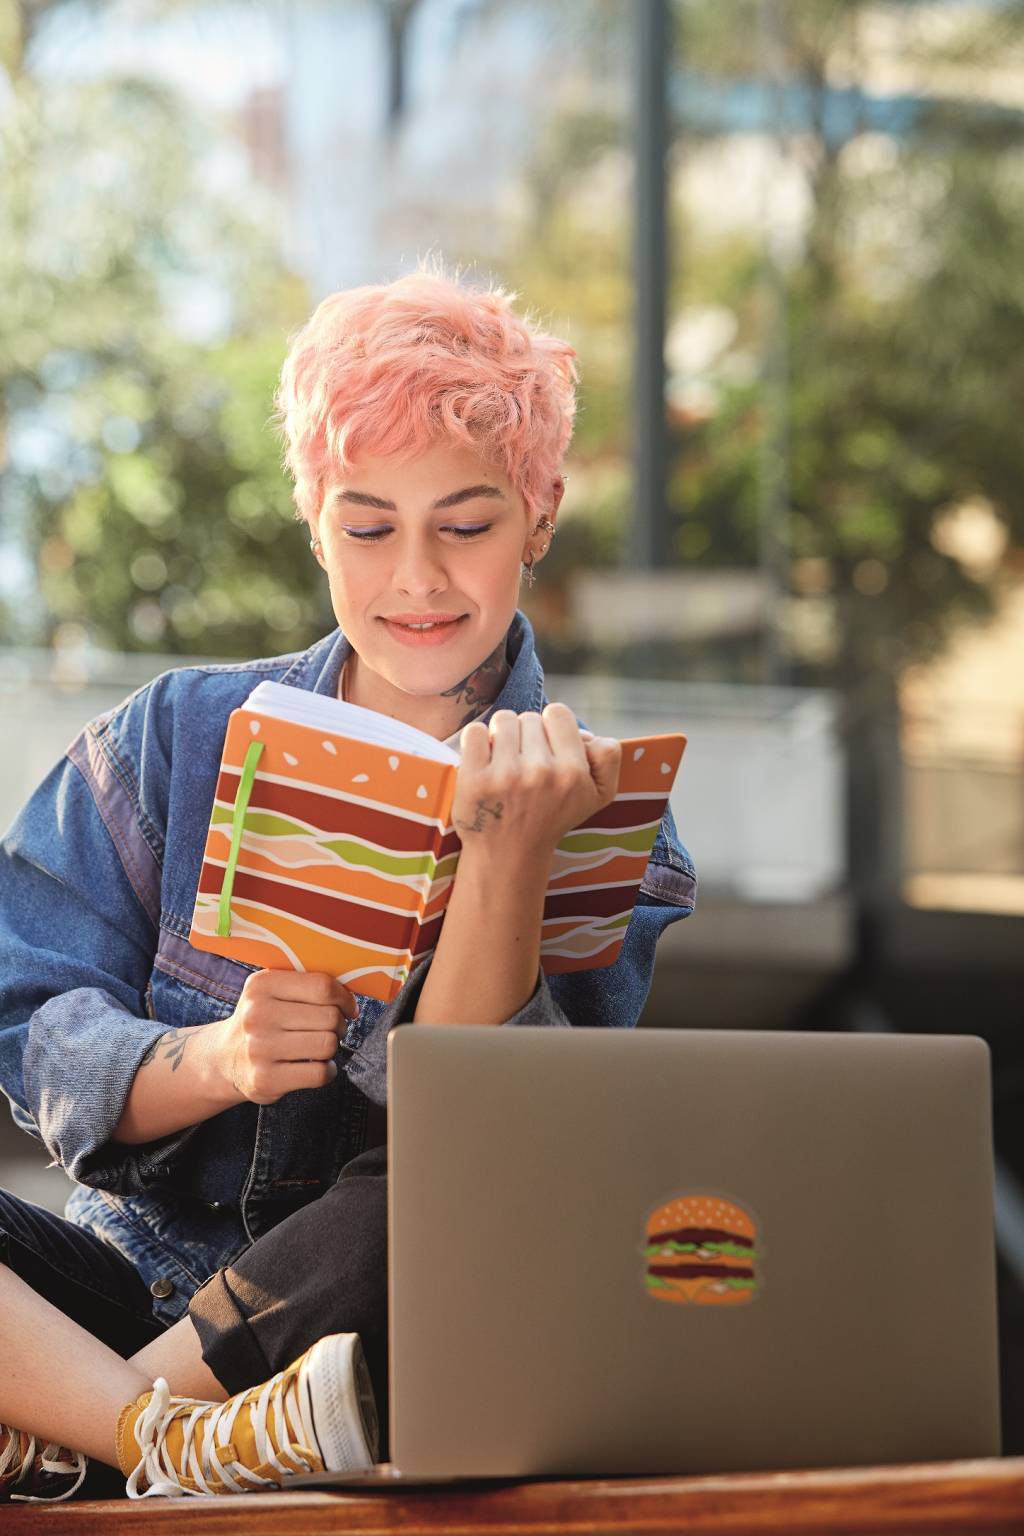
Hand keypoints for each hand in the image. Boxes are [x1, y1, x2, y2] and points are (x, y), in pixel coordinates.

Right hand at [208, 970, 358, 1105]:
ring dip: (332, 1047)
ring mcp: (259, 1049)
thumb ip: (306, 984)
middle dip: (339, 1024)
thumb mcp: (273, 991)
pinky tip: (316, 1066)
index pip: (322, 987)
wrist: (224, 1059)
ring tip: (319, 1046)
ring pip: (327, 1045)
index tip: (347, 1007)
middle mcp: (257, 1015)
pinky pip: (319, 1074)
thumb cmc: (263, 1020)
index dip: (344, 998)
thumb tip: (351, 994)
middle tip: (329, 1029)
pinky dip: (327, 1071)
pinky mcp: (265, 1079)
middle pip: (329, 1017)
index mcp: (262, 985)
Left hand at [452, 703, 621, 861]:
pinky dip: (478, 742)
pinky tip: (484, 762)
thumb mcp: (598, 795)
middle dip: (526, 735)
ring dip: (502, 736)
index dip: (552, 727)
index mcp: (573, 773)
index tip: (547, 749)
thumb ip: (607, 756)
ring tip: (505, 761)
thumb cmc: (552, 818)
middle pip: (529, 716)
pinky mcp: (474, 780)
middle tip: (525, 762)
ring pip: (503, 720)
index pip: (558, 713)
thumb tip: (584, 732)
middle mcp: (541, 773)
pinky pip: (475, 732)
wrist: (509, 855)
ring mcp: (505, 776)